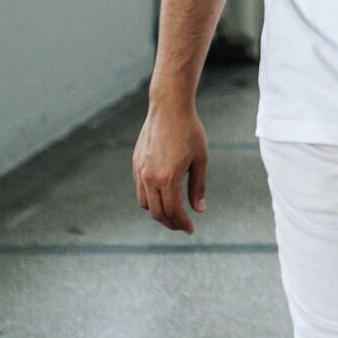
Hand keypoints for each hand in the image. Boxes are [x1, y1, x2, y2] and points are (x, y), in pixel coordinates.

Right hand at [132, 97, 208, 234]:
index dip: (182, 224)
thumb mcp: (201, 159)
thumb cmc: (190, 132)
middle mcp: (150, 178)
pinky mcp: (136, 164)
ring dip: (158, 213)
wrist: (169, 108)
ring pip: (145, 204)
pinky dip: (150, 200)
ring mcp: (140, 171)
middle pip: (157, 213)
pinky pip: (140, 190)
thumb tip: (199, 210)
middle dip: (170, 223)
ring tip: (173, 213)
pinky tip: (162, 197)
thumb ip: (198, 187)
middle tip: (183, 226)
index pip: (173, 211)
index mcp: (169, 178)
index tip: (191, 229)